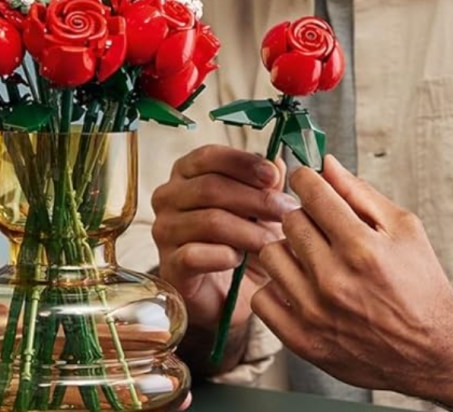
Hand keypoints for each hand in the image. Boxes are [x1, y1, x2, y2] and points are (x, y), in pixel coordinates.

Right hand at [151, 145, 294, 332]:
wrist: (226, 295)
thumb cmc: (239, 244)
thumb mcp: (259, 211)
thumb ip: (266, 185)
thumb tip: (279, 164)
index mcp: (186, 174)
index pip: (208, 156)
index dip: (242, 163)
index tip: (274, 176)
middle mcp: (168, 198)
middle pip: (210, 187)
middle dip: (256, 199)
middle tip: (287, 213)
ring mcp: (165, 231)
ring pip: (209, 221)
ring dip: (248, 231)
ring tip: (272, 242)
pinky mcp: (169, 264)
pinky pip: (196, 255)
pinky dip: (224, 256)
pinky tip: (239, 260)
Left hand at [253, 155, 452, 402]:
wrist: (433, 352)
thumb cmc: (420, 286)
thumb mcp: (404, 230)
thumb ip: (360, 193)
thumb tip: (325, 163)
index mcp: (361, 247)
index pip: (311, 192)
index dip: (307, 181)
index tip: (309, 184)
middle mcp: (334, 279)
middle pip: (289, 221)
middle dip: (303, 218)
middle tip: (320, 230)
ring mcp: (314, 311)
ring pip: (270, 254)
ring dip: (288, 253)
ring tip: (310, 260)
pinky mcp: (301, 339)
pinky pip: (262, 297)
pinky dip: (277, 291)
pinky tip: (299, 289)